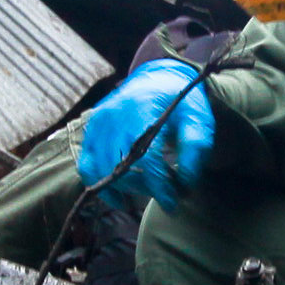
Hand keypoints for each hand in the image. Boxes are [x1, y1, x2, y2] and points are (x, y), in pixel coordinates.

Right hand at [77, 57, 213, 209]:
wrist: (156, 81)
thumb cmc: (179, 102)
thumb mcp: (198, 118)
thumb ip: (196, 147)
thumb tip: (186, 183)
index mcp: (141, 109)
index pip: (145, 158)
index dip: (158, 186)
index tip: (173, 203)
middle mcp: (113, 116)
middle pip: (122, 167)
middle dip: (147, 188)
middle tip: (167, 190)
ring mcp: (97, 124)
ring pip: (104, 171)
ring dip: (128, 188)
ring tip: (150, 187)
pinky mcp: (89, 133)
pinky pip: (87, 168)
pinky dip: (102, 186)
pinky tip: (120, 199)